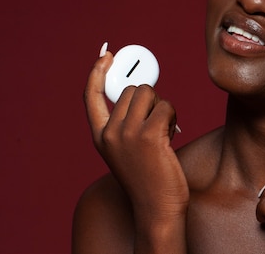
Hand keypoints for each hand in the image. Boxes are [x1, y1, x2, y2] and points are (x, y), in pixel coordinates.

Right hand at [83, 46, 188, 219]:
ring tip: (164, 132)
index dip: (97, 73)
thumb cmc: (149, 177)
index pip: (92, 96)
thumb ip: (126, 123)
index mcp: (100, 136)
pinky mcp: (149, 135)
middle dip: (149, 99)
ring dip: (162, 107)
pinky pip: (166, 106)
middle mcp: (109, 133)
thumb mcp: (128, 148)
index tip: (107, 56)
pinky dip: (172, 116)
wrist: (157, 207)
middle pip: (131, 89)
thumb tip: (141, 91)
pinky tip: (171, 136)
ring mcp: (127, 134)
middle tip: (157, 123)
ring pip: (148, 93)